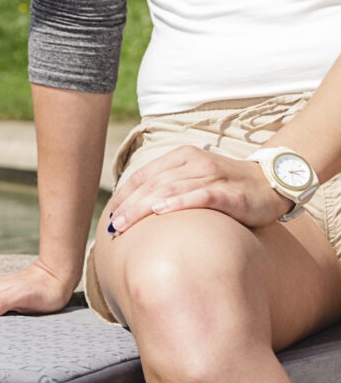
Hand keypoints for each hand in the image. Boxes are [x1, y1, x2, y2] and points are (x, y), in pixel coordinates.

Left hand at [105, 145, 288, 236]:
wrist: (272, 183)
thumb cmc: (228, 186)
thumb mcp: (195, 180)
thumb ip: (171, 187)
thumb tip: (138, 210)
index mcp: (180, 157)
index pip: (144, 176)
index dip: (124, 195)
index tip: (110, 214)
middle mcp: (194, 162)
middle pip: (152, 184)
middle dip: (129, 205)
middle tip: (113, 226)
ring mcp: (212, 175)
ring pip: (169, 189)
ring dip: (143, 207)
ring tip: (126, 223)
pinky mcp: (230, 193)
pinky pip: (200, 196)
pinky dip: (178, 203)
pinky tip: (160, 211)